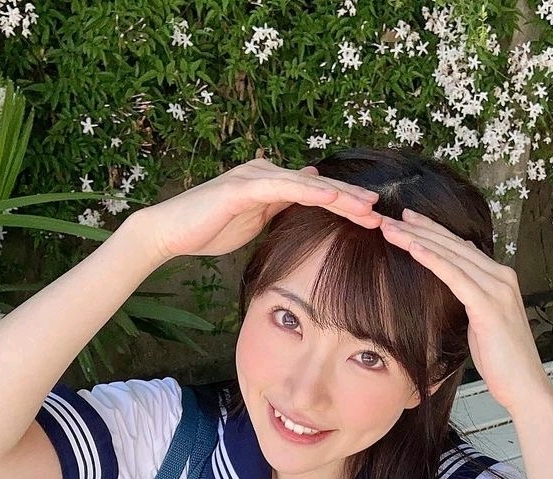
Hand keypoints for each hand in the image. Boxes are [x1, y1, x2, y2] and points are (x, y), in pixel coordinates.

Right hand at [128, 158, 382, 261]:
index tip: (372, 221)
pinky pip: (284, 188)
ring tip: (367, 208)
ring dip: (339, 196)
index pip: (315, 195)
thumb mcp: (251, 224)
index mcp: (270, 185)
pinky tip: (332, 197)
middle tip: (382, 214)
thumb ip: (276, 213)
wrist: (171, 232)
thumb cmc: (208, 230)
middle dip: (351, 201)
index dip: (345, 206)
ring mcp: (255, 177)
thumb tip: (300, 204)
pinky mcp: (244, 186)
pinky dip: (309, 191)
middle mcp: (266, 174)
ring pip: (307, 185)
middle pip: (318, 187)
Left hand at [378, 209, 552, 416]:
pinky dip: (433, 260)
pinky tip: (414, 248)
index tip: (407, 221)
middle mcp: (501, 276)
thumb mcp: (483, 322)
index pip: (460, 247)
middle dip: (420, 229)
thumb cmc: (502, 360)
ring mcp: (497, 289)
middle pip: (454, 245)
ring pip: (451, 255)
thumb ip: (473, 298)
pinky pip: (455, 276)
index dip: (433, 231)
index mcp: (500, 278)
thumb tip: (459, 281)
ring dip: (418, 240)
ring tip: (392, 229)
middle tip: (390, 218)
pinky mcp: (488, 306)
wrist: (524, 385)